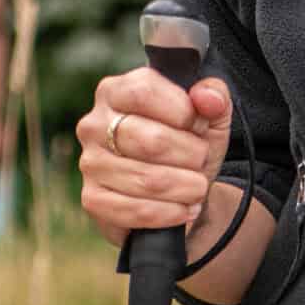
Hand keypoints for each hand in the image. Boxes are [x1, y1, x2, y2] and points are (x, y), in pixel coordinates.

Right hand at [76, 69, 232, 248]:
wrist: (179, 192)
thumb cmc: (189, 145)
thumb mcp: (209, 115)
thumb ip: (214, 95)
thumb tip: (207, 98)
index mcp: (116, 91)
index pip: (144, 93)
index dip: (183, 112)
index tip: (199, 125)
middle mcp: (94, 124)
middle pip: (151, 141)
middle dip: (191, 155)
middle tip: (202, 161)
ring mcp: (90, 163)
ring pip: (148, 180)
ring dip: (186, 187)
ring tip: (198, 187)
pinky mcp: (93, 200)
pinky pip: (136, 210)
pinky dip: (170, 213)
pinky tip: (185, 209)